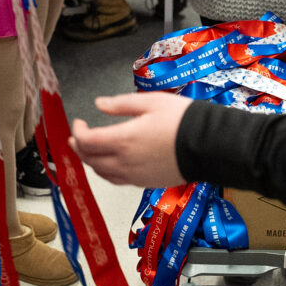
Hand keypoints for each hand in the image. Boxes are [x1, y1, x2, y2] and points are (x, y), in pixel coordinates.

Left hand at [70, 93, 190, 187]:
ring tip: (89, 151)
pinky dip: (106, 172)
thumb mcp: (151, 102)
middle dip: (79, 148)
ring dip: (91, 161)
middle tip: (77, 138)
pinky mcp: (145, 183)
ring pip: (102, 173)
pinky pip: (118, 180)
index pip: (88, 141)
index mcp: (124, 139)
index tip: (79, 122)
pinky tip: (109, 164)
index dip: (79, 131)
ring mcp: (135, 175)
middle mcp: (126, 161)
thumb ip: (121, 104)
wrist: (209, 145)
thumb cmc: (182, 120)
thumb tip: (100, 104)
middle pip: (91, 159)